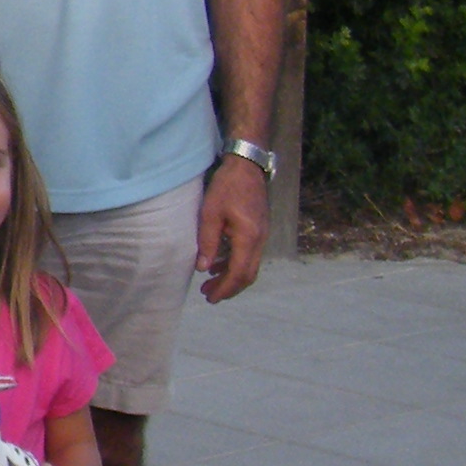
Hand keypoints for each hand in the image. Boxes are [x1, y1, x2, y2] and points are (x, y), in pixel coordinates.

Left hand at [197, 156, 269, 302]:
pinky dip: (235, 264)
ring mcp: (262, 235)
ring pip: (250, 266)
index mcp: (248, 238)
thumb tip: (203, 269)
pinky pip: (250, 255)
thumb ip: (208, 243)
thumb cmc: (227, 187)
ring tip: (209, 283)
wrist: (247, 167)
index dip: (225, 289)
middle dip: (229, 288)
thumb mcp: (210, 214)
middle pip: (248, 274)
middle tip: (208, 295)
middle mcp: (260, 240)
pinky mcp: (259, 230)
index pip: (239, 273)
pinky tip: (218, 265)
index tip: (210, 298)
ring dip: (231, 277)